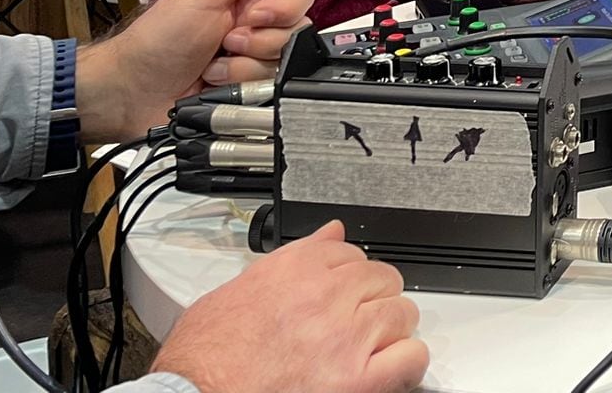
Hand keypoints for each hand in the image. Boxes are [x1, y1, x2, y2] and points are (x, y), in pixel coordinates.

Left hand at [79, 0, 313, 142]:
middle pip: (296, 31)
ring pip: (283, 62)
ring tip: (212, 66)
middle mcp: (254, 26)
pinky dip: (238, 86)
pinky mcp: (246, 88)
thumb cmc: (156, 40)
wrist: (130, 93)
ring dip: (243, 67)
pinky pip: (268, 88)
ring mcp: (250, 59)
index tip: (255, 16)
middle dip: (259, 41)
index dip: (284, 8)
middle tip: (225, 41)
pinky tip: (214, 84)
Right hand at [152, 221, 426, 392]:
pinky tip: (387, 370)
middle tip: (353, 323)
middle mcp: (326, 295)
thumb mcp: (235, 291)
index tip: (344, 291)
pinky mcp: (357, 379)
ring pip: (401, 313)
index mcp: (295, 269)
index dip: (348, 276)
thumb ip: (290, 259)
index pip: (351, 252)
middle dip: (371, 300)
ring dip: (388, 330)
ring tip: (366, 348)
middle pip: (382, 279)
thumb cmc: (201, 359)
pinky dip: (406, 363)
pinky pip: (410, 356)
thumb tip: (330, 233)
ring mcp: (345, 336)